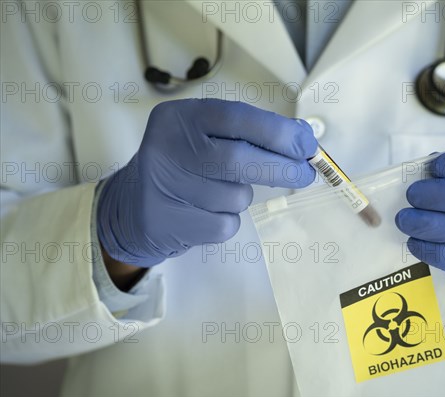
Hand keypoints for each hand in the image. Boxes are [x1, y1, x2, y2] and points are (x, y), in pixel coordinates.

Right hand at [97, 99, 316, 266]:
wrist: (131, 206)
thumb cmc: (182, 165)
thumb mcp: (206, 136)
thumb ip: (249, 133)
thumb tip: (301, 138)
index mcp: (181, 117)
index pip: (238, 118)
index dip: (279, 133)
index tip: (307, 145)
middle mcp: (167, 147)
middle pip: (239, 160)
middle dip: (281, 168)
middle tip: (305, 174)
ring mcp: (164, 186)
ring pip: (234, 197)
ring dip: (242, 197)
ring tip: (218, 192)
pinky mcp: (167, 221)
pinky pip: (223, 225)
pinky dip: (227, 220)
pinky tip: (205, 212)